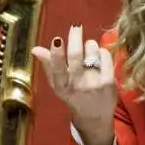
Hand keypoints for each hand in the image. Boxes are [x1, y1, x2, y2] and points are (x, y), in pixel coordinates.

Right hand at [31, 25, 116, 144]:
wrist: (95, 118)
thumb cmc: (74, 97)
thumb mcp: (58, 86)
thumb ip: (49, 66)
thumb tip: (36, 49)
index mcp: (61, 86)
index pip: (57, 68)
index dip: (56, 53)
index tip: (57, 39)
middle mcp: (77, 85)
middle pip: (76, 56)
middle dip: (75, 38)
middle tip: (76, 27)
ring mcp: (94, 83)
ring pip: (92, 53)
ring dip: (90, 44)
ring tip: (88, 45)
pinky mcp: (109, 82)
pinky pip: (105, 57)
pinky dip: (102, 51)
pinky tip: (99, 54)